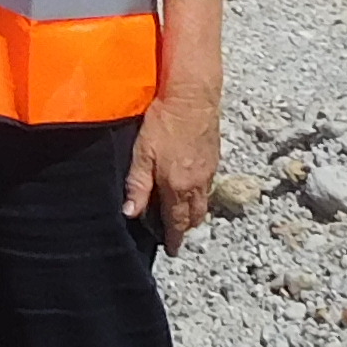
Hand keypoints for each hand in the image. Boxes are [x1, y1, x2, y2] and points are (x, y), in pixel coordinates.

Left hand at [125, 70, 221, 252]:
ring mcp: (210, 170)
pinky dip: (200, 194)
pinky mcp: (215, 157)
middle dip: (185, 228)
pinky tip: (192, 188)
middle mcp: (198, 183)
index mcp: (178, 186)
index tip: (172, 251)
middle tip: (176, 235)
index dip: (174, 239)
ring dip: (194, 212)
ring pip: (204, 201)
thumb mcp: (142, 154)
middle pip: (194, 215)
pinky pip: (209, 185)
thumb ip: (138, 185)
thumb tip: (131, 214)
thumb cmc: (164, 122)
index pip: (177, 222)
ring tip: (183, 216)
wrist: (193, 96)